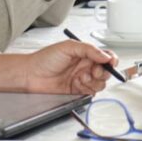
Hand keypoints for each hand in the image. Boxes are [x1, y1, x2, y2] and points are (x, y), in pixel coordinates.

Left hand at [0, 41, 116, 94]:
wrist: (30, 75)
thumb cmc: (44, 59)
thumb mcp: (68, 47)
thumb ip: (89, 49)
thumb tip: (105, 56)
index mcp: (84, 54)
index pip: (104, 56)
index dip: (111, 59)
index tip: (111, 62)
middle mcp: (85, 66)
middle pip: (105, 71)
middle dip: (103, 71)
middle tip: (94, 71)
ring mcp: (82, 80)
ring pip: (100, 83)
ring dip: (95, 80)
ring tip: (82, 77)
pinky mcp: (77, 92)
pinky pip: (91, 93)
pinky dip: (88, 89)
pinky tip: (78, 84)